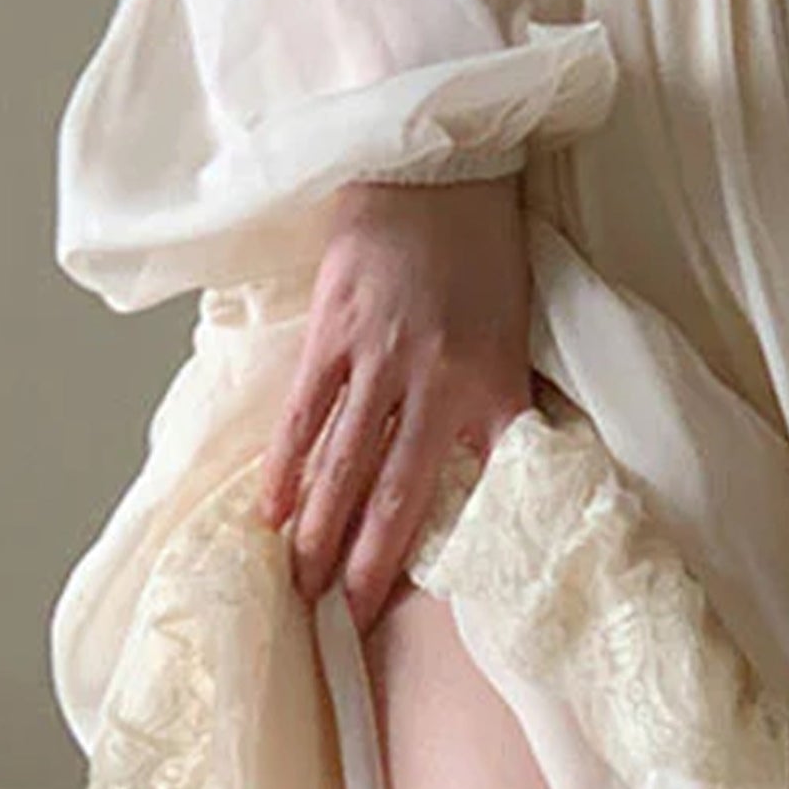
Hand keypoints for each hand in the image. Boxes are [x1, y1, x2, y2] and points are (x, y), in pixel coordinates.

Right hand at [258, 172, 536, 636]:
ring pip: (341, 467)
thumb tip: (495, 465)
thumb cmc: (486, 243)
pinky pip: (302, 416)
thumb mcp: (518, 326)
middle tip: (344, 626)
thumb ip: (502, 398)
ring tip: (300, 589)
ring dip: (317, 535)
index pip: (472, 489)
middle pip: (394, 497)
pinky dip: (285, 468)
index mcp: (493, 384)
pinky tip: (270, 512)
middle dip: (366, 567)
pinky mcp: (332, 333)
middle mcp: (436, 384)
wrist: (440, 162)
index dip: (445, 548)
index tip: (425, 599)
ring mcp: (378, 361)